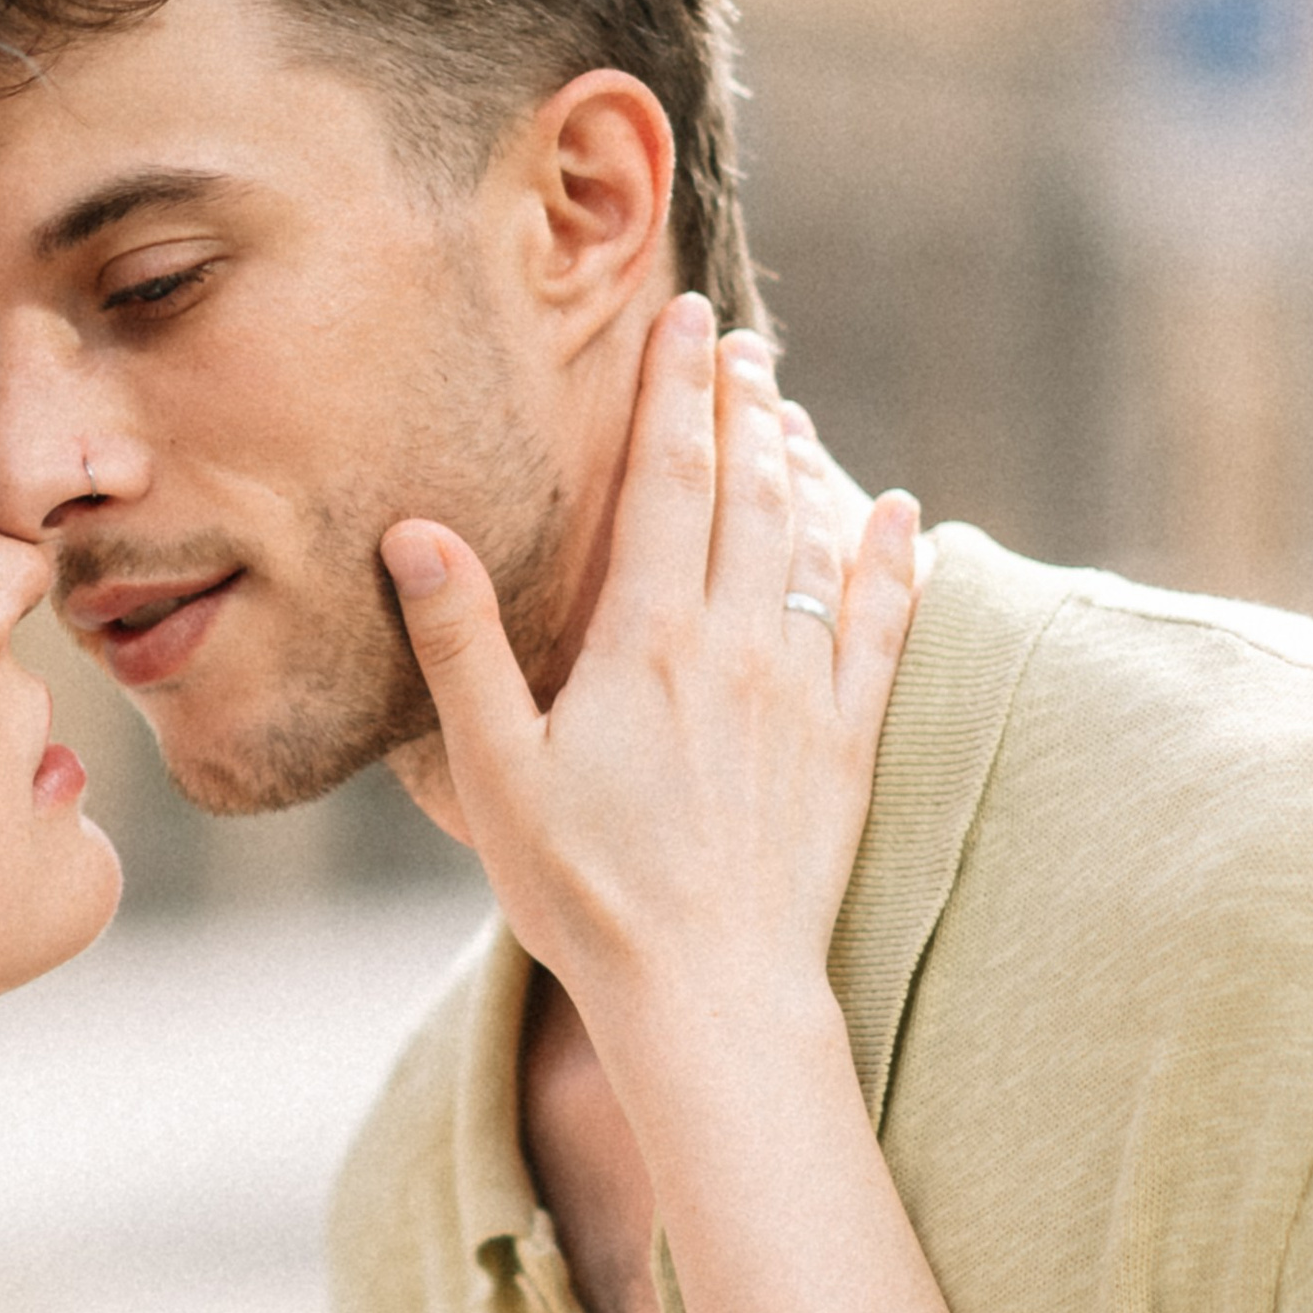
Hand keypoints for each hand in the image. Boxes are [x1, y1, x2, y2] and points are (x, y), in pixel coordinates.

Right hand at [381, 298, 916, 1066]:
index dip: (675, 390)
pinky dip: (890, 563)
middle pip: (746, 493)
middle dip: (741, 403)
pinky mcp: (845, 747)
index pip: (668, 480)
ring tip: (789, 406)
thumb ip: (460, 644)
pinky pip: (881, 630)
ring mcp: (801, 696)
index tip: (683, 318)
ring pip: (811, 546)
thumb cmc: (585, 893)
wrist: (709, 994)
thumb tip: (415, 532)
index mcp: (647, 642)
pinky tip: (897, 518)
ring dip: (800, 467)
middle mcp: (736, 649)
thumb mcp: (495, 771)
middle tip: (737, 337)